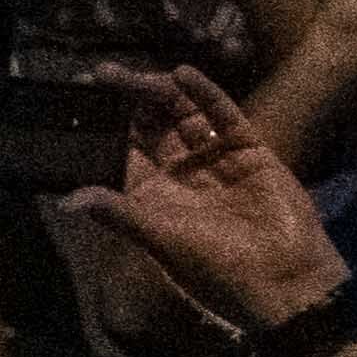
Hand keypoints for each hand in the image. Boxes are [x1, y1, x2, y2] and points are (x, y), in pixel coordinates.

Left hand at [87, 70, 344, 330]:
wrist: (287, 282)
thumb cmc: (220, 270)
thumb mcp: (161, 241)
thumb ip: (118, 214)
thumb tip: (68, 201)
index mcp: (157, 195)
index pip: (125, 149)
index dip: (105, 124)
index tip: (85, 97)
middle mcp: (185, 174)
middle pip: (152, 126)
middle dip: (130, 100)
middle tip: (106, 74)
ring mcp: (218, 161)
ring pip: (184, 115)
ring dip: (162, 92)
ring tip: (140, 76)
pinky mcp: (251, 152)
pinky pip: (225, 117)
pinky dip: (206, 95)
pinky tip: (184, 75)